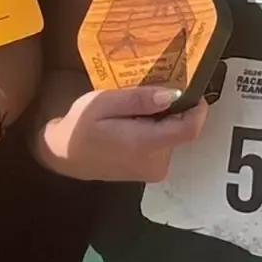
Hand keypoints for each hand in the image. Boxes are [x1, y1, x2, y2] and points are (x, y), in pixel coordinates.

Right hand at [40, 84, 209, 182]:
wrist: (64, 156)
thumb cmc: (80, 126)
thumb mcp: (103, 102)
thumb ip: (138, 100)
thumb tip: (172, 95)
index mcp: (145, 145)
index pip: (189, 129)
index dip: (198, 109)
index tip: (194, 89)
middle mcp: (155, 163)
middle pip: (182, 130)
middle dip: (174, 109)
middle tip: (155, 90)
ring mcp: (153, 170)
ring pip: (173, 136)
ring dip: (164, 119)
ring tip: (139, 106)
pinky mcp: (150, 172)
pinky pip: (163, 145)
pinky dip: (156, 130)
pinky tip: (136, 120)